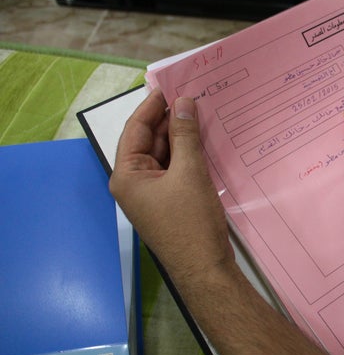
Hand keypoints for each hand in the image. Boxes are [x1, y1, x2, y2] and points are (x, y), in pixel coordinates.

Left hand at [110, 90, 233, 285]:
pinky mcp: (170, 203)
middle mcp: (134, 183)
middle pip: (149, 142)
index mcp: (127, 176)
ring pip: (164, 156)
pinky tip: (204, 142)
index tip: (170, 85)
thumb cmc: (191, 222)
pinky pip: (175, 171)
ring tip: (200, 114)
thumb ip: (185, 136)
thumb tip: (183, 104)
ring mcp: (152, 195)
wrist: (205, 269)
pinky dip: (187, 156)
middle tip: (191, 97)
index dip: (152, 105)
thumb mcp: (190, 173)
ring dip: (180, 138)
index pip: (136, 129)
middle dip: (169, 120)